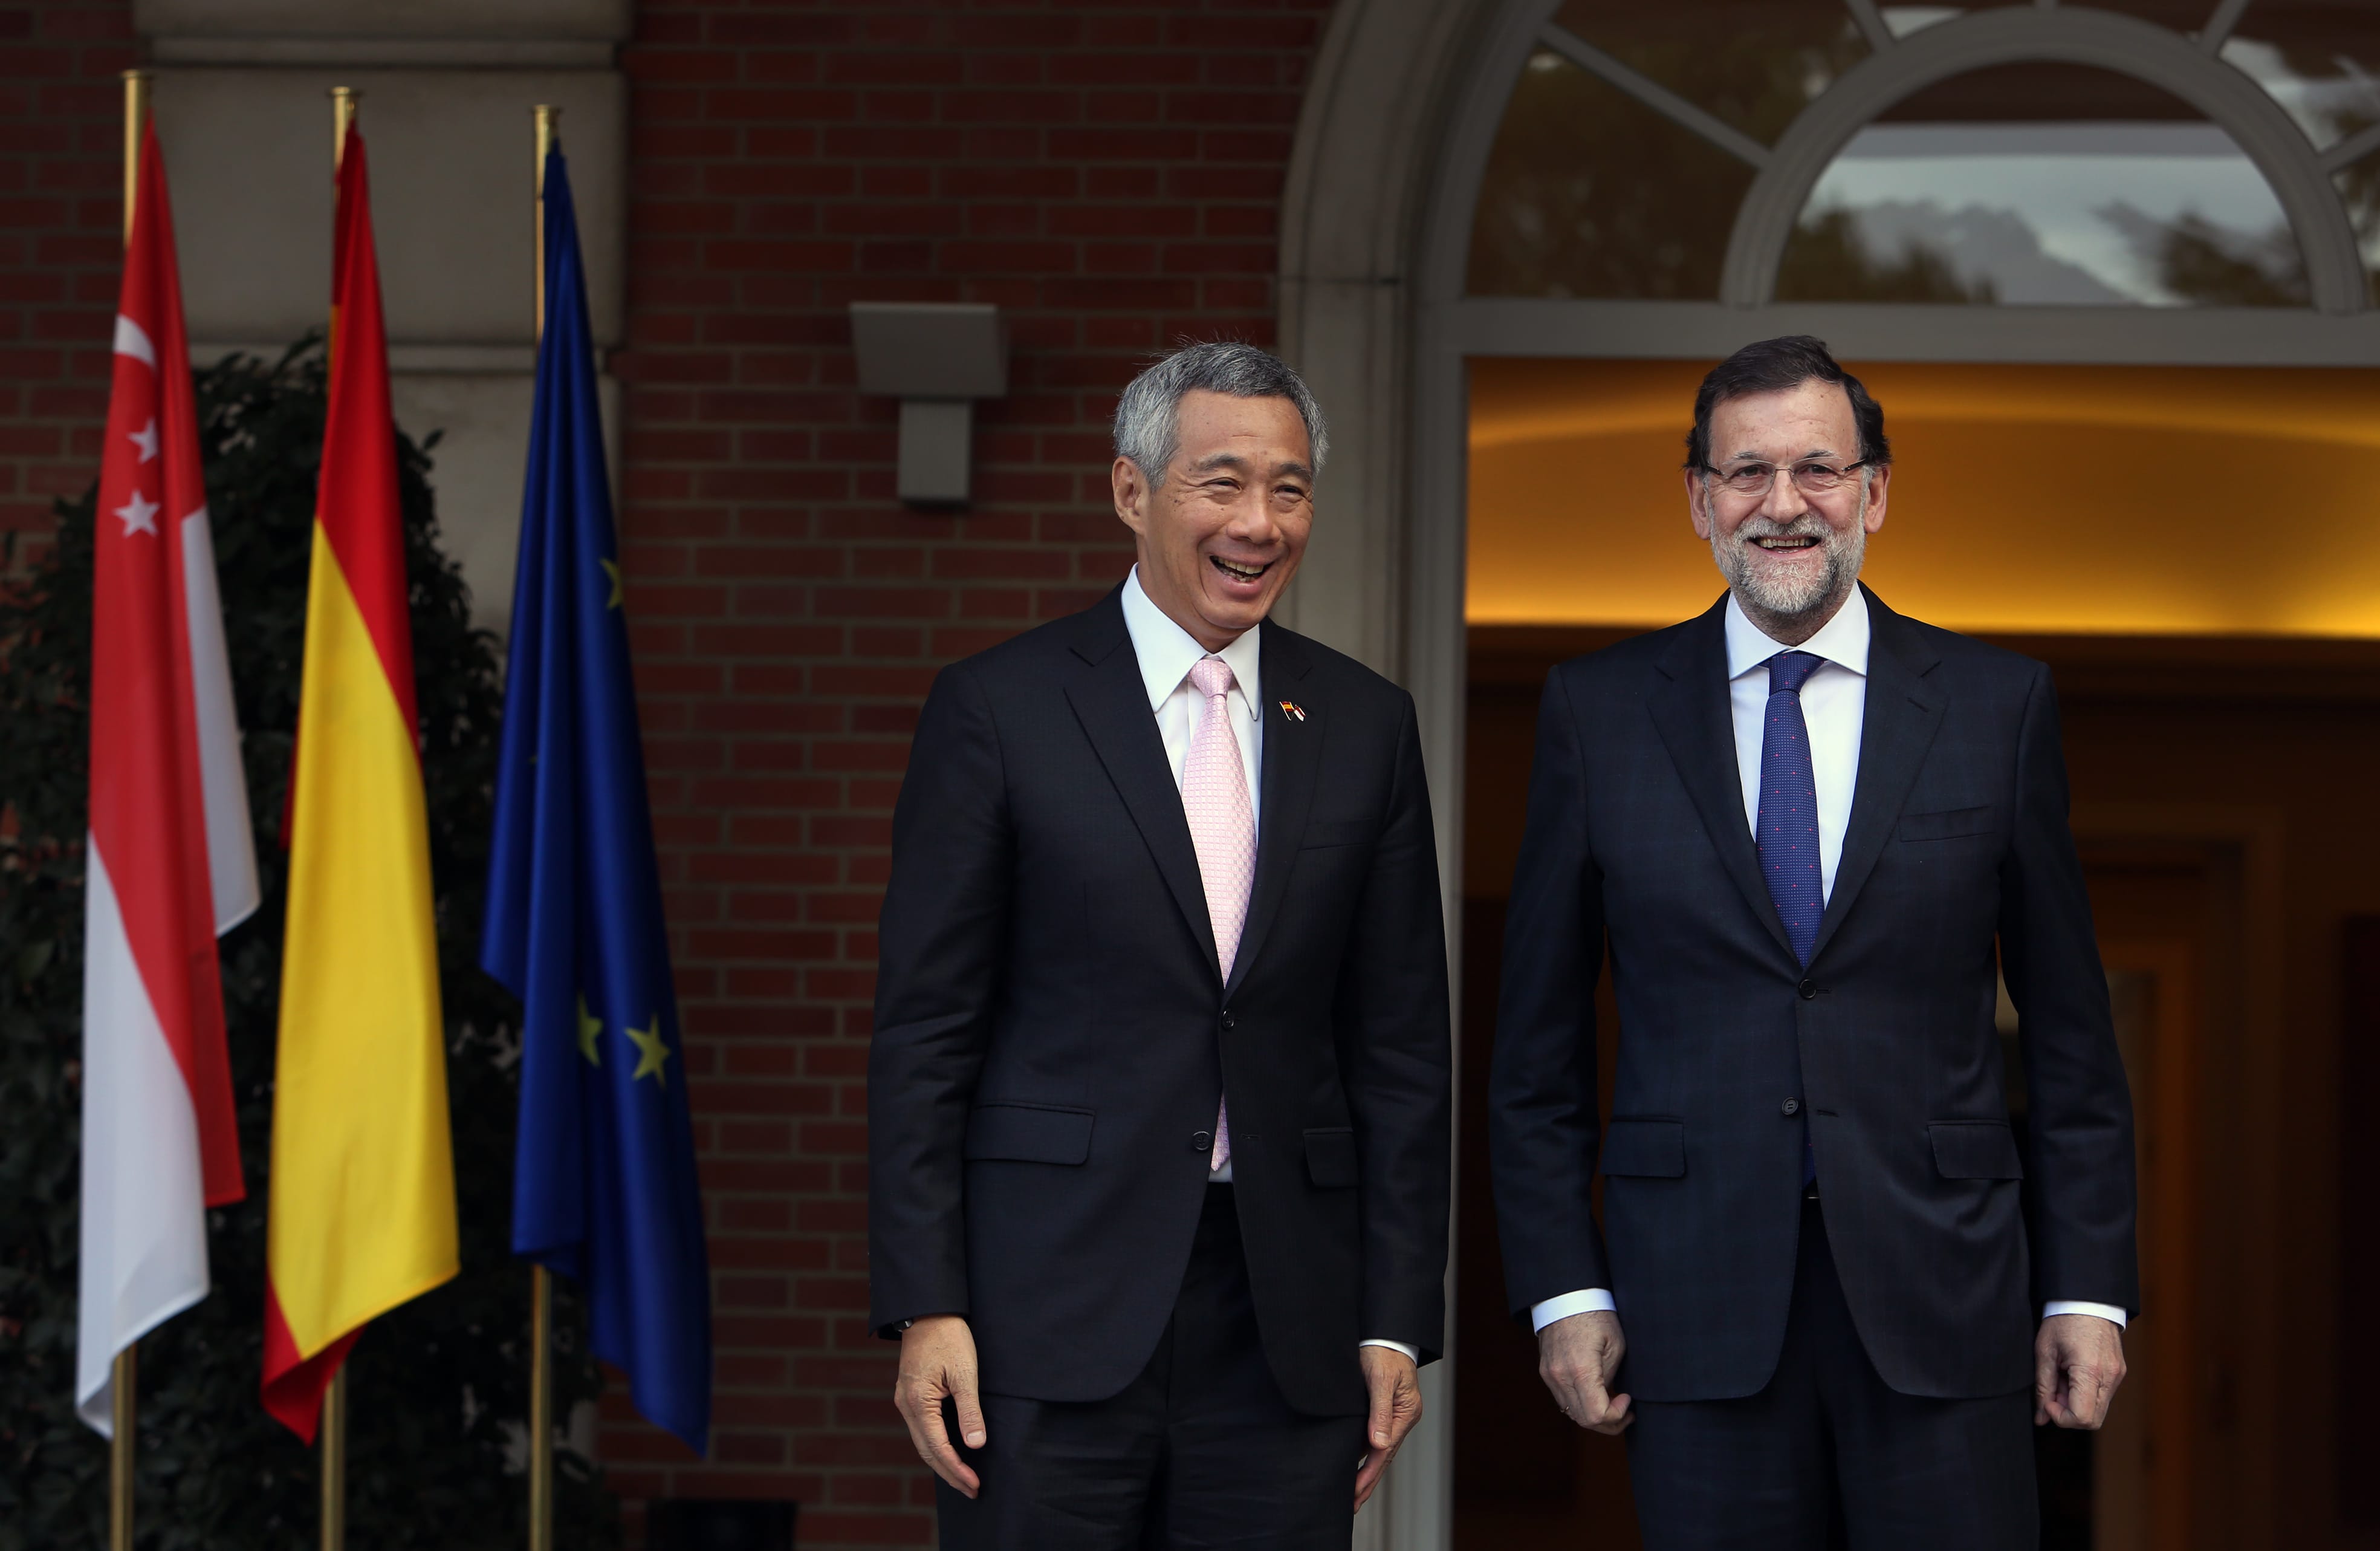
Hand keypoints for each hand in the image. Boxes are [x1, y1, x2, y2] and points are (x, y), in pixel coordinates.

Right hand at [893, 1315, 986, 1496]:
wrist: (928, 1310)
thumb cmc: (949, 1337)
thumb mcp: (965, 1373)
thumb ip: (970, 1411)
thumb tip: (975, 1445)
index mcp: (918, 1402)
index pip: (938, 1448)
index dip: (957, 1469)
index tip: (974, 1485)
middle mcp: (906, 1405)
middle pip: (927, 1451)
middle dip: (949, 1473)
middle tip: (972, 1490)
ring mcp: (904, 1400)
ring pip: (922, 1442)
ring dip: (942, 1462)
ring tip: (964, 1478)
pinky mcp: (909, 1394)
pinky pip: (922, 1429)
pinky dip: (936, 1445)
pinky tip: (950, 1451)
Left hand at [1353, 1346, 1422, 1512]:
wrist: (1385, 1332)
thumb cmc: (1383, 1352)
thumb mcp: (1381, 1380)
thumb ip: (1380, 1412)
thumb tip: (1378, 1445)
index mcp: (1405, 1414)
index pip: (1384, 1452)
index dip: (1368, 1474)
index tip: (1355, 1493)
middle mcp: (1400, 1419)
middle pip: (1382, 1457)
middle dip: (1367, 1482)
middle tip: (1352, 1505)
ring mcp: (1391, 1416)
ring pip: (1376, 1451)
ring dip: (1364, 1471)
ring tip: (1351, 1493)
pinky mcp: (1380, 1410)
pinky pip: (1371, 1438)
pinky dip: (1361, 1454)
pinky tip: (1350, 1464)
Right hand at [1538, 1309, 1630, 1433]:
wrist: (1566, 1297)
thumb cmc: (1596, 1316)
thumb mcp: (1615, 1346)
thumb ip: (1611, 1378)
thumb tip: (1612, 1398)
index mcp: (1580, 1369)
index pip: (1596, 1415)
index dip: (1616, 1417)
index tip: (1627, 1401)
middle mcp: (1560, 1376)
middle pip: (1583, 1420)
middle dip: (1608, 1423)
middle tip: (1625, 1411)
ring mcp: (1549, 1375)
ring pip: (1572, 1413)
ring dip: (1594, 1416)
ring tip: (1612, 1404)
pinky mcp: (1546, 1372)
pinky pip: (1563, 1400)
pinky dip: (1580, 1405)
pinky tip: (1595, 1394)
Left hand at [2034, 1313, 2126, 1428]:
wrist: (2088, 1300)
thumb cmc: (2063, 1321)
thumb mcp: (2045, 1352)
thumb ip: (2043, 1387)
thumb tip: (2041, 1417)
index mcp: (2091, 1371)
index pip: (2082, 1418)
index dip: (2061, 1416)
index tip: (2048, 1400)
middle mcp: (2110, 1378)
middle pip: (2093, 1420)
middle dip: (2068, 1413)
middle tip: (2053, 1390)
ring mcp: (2117, 1376)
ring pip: (2098, 1410)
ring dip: (2076, 1403)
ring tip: (2062, 1377)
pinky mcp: (2119, 1373)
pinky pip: (2103, 1396)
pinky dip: (2085, 1394)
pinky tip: (2072, 1374)